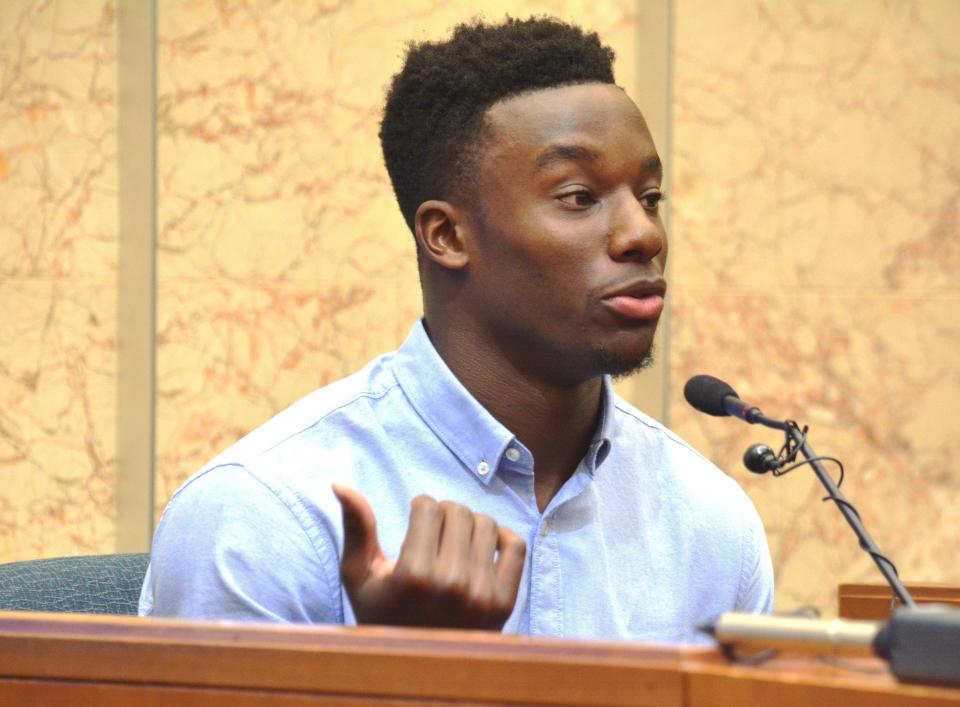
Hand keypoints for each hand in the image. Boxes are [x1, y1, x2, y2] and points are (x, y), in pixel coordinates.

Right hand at [332, 484, 525, 629]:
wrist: (417, 668)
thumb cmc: (382, 615)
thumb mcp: (359, 575)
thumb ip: (356, 528)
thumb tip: (341, 482)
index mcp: (413, 575)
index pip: (428, 506)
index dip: (419, 507)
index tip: (414, 523)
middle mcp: (451, 584)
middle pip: (458, 511)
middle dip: (444, 514)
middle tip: (433, 532)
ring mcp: (482, 595)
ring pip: (487, 524)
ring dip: (470, 525)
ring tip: (455, 541)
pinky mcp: (504, 603)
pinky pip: (516, 546)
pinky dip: (502, 538)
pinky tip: (481, 548)